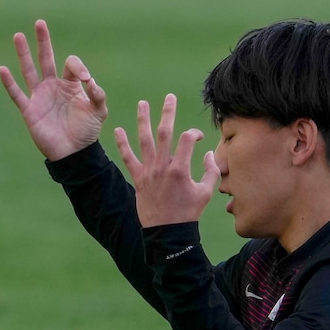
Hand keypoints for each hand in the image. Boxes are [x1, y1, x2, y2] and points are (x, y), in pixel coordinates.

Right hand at [0, 20, 107, 160]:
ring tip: (19, 36)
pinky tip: (3, 69)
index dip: (78, 67)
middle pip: (46, 59)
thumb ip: (98, 94)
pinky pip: (17, 94)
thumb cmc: (86, 133)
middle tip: (40, 23)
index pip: (71, 65)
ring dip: (24, 54)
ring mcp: (40, 97)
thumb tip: (89, 80)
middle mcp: (53, 87)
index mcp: (70, 85)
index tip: (85, 80)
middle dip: (43, 42)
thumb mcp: (98, 111)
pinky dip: (9, 83)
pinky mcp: (30, 110)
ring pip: (29, 71)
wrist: (74, 154)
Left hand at [114, 94, 220, 226]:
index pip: (187, 139)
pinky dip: (122, 145)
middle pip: (164, 132)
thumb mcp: (206, 193)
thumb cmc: (188, 214)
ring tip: (142, 104)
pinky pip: (128, 159)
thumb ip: (211, 172)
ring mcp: (149, 172)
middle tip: (169, 97)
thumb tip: (209, 154)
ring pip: (144, 140)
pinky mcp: (138, 180)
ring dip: (143, 120)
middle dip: (168, 112)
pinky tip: (117, 130)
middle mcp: (163, 167)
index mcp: (180, 169)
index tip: (198, 138)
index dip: (194, 133)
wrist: (168, 233)